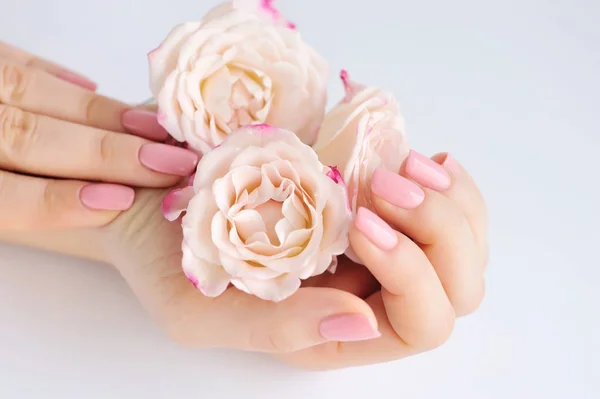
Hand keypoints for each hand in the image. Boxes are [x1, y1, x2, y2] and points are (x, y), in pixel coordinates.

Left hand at [0, 41, 197, 230]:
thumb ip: (13, 207)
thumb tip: (98, 209)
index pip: (5, 198)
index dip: (59, 202)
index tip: (120, 202)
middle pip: (29, 139)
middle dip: (107, 152)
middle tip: (172, 162)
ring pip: (28, 91)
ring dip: (99, 112)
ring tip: (154, 126)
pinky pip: (12, 59)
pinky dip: (53, 73)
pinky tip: (88, 87)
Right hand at [102, 150, 486, 369]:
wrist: (150, 202)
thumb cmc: (168, 262)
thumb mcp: (203, 312)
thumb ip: (280, 329)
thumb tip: (362, 322)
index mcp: (336, 326)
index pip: (419, 323)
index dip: (408, 272)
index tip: (359, 221)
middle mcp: (368, 290)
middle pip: (458, 285)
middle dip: (439, 232)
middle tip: (384, 186)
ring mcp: (378, 243)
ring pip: (463, 242)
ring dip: (449, 201)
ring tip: (402, 167)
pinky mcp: (374, 201)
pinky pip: (446, 200)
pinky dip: (445, 179)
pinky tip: (420, 158)